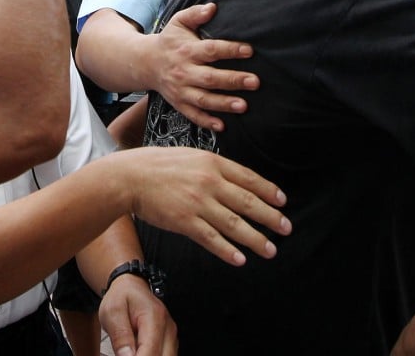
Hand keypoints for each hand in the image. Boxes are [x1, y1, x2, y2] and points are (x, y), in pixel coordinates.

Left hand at [100, 273, 176, 355]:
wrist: (131, 287)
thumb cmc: (122, 297)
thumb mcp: (111, 311)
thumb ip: (120, 335)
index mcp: (155, 318)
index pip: (151, 351)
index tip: (124, 355)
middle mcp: (168, 328)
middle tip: (125, 352)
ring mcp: (171, 337)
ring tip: (130, 348)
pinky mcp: (170, 343)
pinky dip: (151, 355)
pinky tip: (138, 351)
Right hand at [123, 147, 291, 265]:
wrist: (128, 177)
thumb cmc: (154, 164)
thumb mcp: (188, 155)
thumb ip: (211, 166)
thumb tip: (232, 177)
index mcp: (211, 163)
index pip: (249, 178)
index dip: (268, 192)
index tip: (282, 202)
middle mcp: (209, 182)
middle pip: (248, 203)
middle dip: (271, 217)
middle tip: (286, 228)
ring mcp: (198, 203)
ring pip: (235, 224)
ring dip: (256, 239)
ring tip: (270, 249)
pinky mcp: (185, 221)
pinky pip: (212, 239)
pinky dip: (228, 250)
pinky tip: (240, 259)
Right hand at [148, 3, 258, 130]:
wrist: (144, 62)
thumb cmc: (169, 41)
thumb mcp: (178, 22)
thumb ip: (195, 14)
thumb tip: (213, 7)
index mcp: (186, 51)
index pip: (210, 50)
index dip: (230, 50)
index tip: (249, 50)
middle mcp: (183, 71)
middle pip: (210, 78)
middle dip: (232, 80)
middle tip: (254, 81)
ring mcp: (180, 90)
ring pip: (203, 99)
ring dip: (223, 104)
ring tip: (243, 106)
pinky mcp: (179, 103)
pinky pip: (192, 115)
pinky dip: (206, 122)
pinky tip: (222, 126)